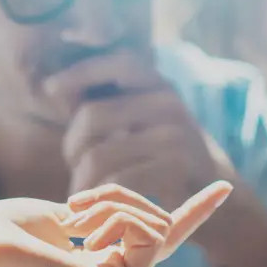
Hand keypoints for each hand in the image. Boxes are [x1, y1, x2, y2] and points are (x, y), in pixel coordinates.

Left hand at [0, 182, 232, 266]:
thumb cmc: (7, 232)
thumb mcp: (67, 213)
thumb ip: (106, 215)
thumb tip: (145, 222)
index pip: (158, 239)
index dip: (193, 212)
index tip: (224, 186)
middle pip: (155, 221)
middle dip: (119, 195)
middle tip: (75, 206)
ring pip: (154, 224)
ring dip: (112, 204)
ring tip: (73, 221)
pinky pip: (147, 233)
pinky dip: (115, 217)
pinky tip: (83, 238)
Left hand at [44, 51, 229, 212]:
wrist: (216, 197)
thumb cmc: (164, 159)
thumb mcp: (142, 123)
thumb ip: (108, 105)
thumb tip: (55, 88)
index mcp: (159, 86)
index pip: (118, 63)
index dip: (81, 71)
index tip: (50, 88)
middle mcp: (169, 103)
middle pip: (94, 116)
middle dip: (72, 145)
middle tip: (72, 166)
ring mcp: (175, 135)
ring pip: (101, 155)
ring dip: (81, 179)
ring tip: (80, 192)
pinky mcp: (177, 169)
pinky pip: (119, 180)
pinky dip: (99, 196)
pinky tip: (95, 204)